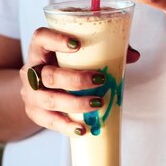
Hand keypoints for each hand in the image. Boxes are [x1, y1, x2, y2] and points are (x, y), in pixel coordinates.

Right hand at [18, 27, 139, 135]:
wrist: (39, 87)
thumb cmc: (65, 65)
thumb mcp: (79, 54)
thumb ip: (106, 49)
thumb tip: (134, 55)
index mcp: (40, 49)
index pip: (41, 38)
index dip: (56, 39)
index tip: (77, 44)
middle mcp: (31, 70)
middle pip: (48, 74)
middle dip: (76, 80)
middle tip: (100, 80)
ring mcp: (30, 93)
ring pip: (49, 99)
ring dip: (75, 103)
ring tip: (98, 104)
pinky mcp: (35, 112)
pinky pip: (49, 121)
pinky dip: (67, 125)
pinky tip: (82, 128)